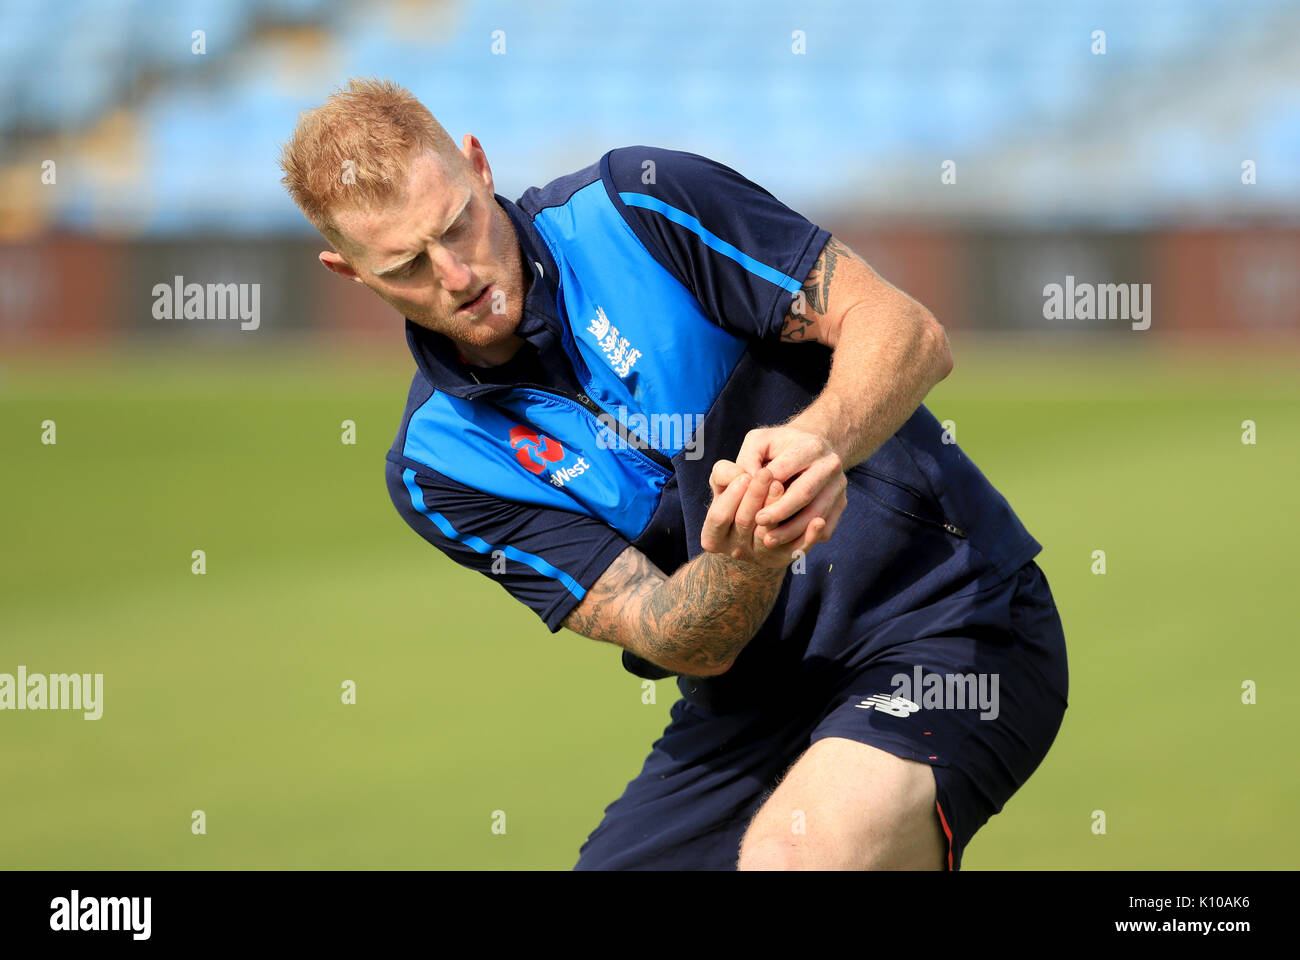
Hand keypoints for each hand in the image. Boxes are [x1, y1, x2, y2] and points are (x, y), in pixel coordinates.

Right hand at [701, 461, 825, 568]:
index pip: (719, 517)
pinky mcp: (783, 559)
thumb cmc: (739, 493)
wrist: (758, 520)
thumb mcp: (724, 483)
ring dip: (778, 510)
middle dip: (755, 496)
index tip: (744, 475)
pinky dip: (808, 537)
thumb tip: (741, 474)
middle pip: (743, 523)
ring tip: (786, 486)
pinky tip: (818, 520)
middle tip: (767, 474)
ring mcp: (759, 558)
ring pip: (769, 536)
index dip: (731, 496)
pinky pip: (795, 551)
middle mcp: (734, 551)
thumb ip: (724, 474)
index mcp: (713, 537)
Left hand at [732, 424, 847, 547]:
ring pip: (816, 514)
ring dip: (791, 531)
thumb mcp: (759, 442)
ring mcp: (839, 485)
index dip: (766, 490)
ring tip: (769, 540)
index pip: (786, 470)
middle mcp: (830, 464)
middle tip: (759, 523)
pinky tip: (786, 544)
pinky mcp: (841, 503)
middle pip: (805, 493)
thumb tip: (749, 481)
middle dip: (780, 512)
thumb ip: (749, 458)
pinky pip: (826, 527)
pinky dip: (806, 539)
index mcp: (810, 445)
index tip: (751, 508)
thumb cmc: (778, 448)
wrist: (812, 453)